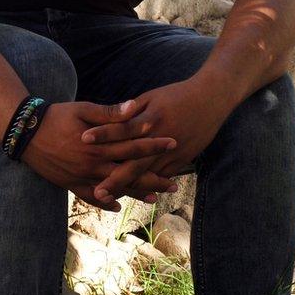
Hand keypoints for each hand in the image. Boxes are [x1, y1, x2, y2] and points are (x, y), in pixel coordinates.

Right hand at [20, 99, 178, 211]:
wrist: (25, 133)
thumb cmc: (55, 116)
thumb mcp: (82, 109)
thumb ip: (110, 113)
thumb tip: (135, 108)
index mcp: (99, 144)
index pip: (132, 146)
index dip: (154, 145)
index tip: (173, 143)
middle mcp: (93, 164)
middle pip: (129, 172)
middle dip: (152, 177)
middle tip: (173, 184)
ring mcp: (82, 177)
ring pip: (114, 187)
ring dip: (134, 193)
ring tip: (153, 198)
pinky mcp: (70, 184)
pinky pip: (91, 197)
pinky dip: (105, 202)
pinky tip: (117, 206)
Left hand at [79, 78, 233, 205]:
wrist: (210, 99)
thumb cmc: (177, 95)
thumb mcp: (151, 97)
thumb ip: (130, 110)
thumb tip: (109, 118)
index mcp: (149, 119)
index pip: (121, 128)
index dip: (102, 133)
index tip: (83, 139)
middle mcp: (159, 139)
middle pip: (134, 163)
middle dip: (115, 179)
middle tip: (97, 192)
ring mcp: (172, 153)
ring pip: (148, 175)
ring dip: (130, 188)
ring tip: (113, 200)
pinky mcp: (182, 160)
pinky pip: (162, 176)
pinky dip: (149, 187)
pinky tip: (136, 196)